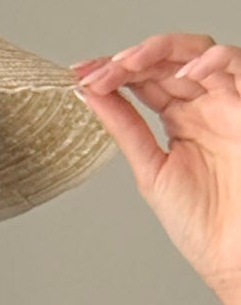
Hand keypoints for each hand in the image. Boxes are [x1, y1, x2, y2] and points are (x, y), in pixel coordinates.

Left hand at [71, 35, 240, 301]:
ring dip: (159, 51)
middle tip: (94, 72)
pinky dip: (209, 61)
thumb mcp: (151, 169)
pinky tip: (181, 74)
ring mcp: (226, 101)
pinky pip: (234, 64)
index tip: (79, 74)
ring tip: (126, 65)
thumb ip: (126, 129)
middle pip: (165, 60)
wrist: (233, 254)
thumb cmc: (202, 222)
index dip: (112, 71)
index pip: (145, 79)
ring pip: (197, 50)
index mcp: (181, 119)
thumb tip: (90, 95)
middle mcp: (204, 104)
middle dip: (126, 61)